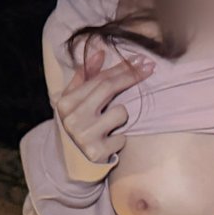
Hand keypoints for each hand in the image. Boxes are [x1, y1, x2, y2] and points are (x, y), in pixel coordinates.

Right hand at [54, 43, 154, 163]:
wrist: (74, 162)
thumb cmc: (80, 125)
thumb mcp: (76, 101)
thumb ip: (85, 76)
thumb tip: (99, 52)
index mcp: (65, 102)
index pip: (99, 79)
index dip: (122, 68)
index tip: (140, 60)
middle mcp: (71, 118)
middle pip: (109, 89)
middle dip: (131, 77)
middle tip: (148, 68)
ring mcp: (83, 136)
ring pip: (121, 113)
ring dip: (121, 118)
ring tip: (110, 126)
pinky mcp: (97, 153)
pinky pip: (122, 137)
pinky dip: (120, 139)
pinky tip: (110, 142)